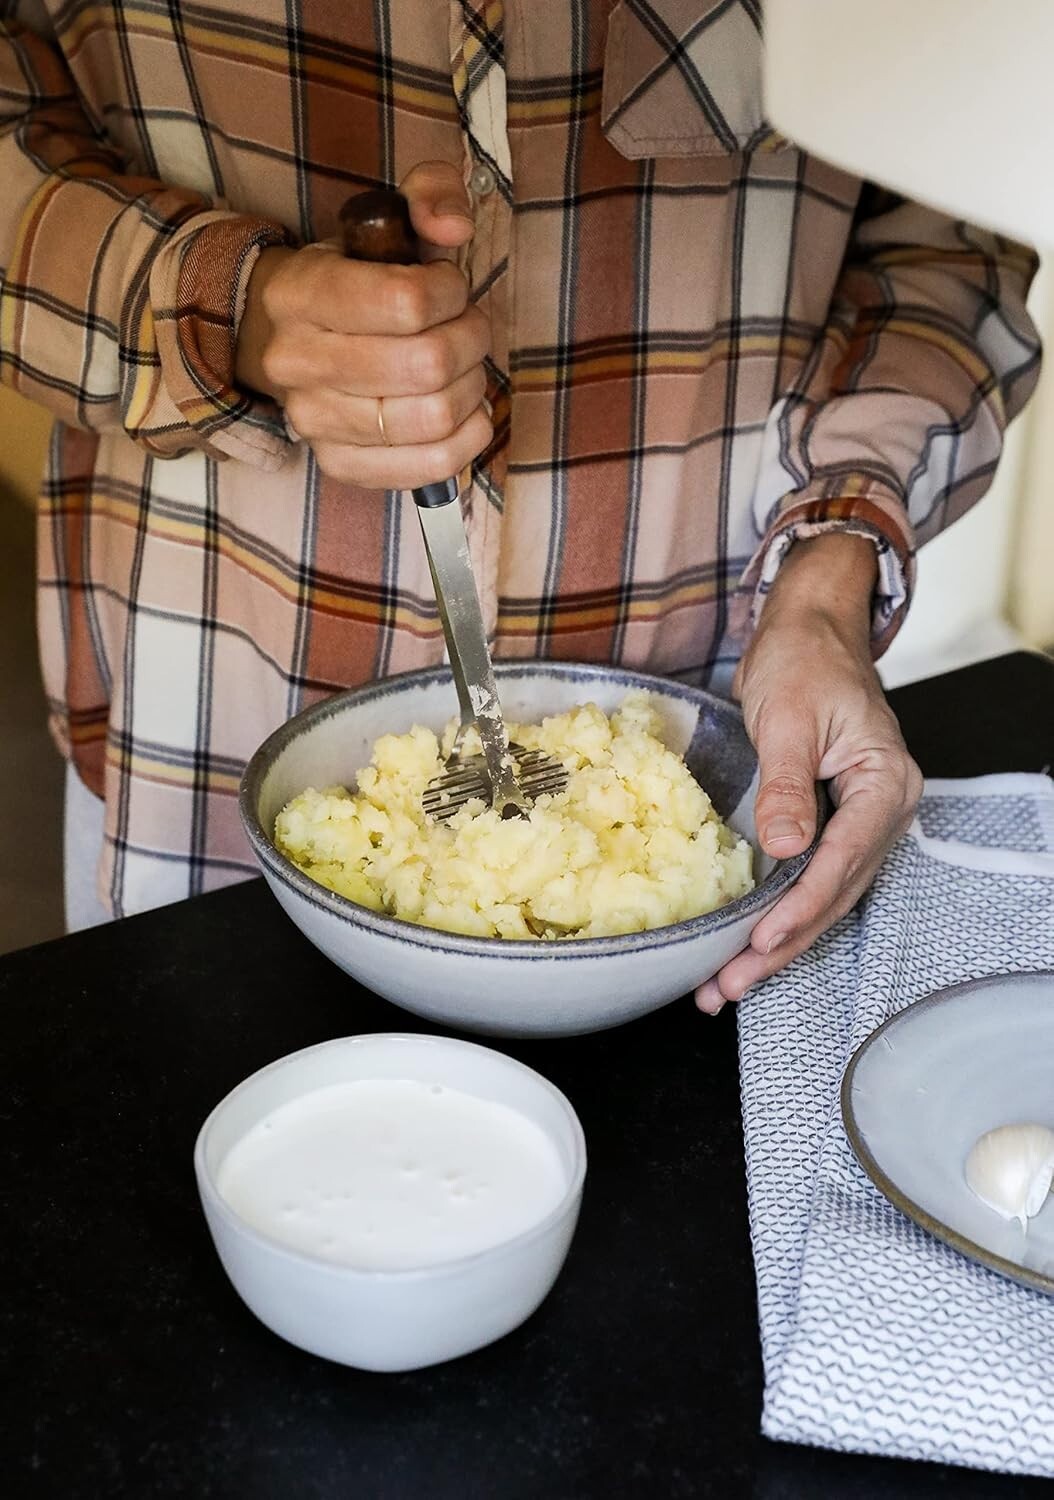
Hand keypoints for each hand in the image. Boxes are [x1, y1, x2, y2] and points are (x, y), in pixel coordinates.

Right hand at [235, 161, 491, 488]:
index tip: (451, 288)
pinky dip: (468, 440)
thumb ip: (429, 194)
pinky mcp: (340, 465)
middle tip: (469, 329)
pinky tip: (467, 414)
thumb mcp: (385, 218)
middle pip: (427, 366)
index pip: (406, 303)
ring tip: (467, 369)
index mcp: (301, 292)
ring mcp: (315, 422)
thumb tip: (454, 227)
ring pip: (433, 418)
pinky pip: (428, 468)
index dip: (451, 293)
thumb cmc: (353, 277)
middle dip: (471, 342)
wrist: (290, 338)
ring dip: (473, 389)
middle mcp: (296, 362)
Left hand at [695, 534, 922, 1014]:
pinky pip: (808, 879)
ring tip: (726, 984)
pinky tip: (742, 944)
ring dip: (777, 942)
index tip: (763, 941)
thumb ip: (787, 787)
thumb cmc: (804, 660)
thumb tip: (786, 850)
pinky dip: (776, 913)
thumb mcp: (788, 718)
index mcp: (884, 783)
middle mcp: (880, 809)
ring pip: (822, 897)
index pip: (844, 860)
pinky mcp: (830, 822)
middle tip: (730, 985)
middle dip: (783, 945)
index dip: (802, 906)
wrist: (808, 631)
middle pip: (835, 894)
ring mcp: (858, 820)